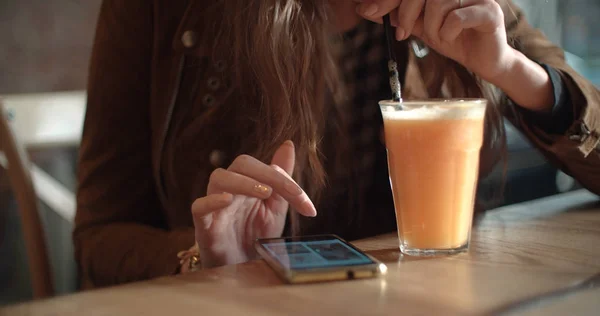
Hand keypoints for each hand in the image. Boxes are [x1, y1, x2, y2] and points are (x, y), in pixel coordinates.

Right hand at [190, 141, 315, 267]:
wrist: (243, 269)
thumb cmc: (255, 236)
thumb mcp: (276, 208)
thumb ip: (282, 179)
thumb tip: (288, 143)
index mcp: (250, 183)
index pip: (264, 168)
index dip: (286, 181)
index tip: (307, 206)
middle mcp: (232, 189)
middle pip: (241, 164)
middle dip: (266, 173)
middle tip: (284, 191)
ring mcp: (216, 206)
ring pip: (219, 178)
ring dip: (242, 182)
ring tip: (263, 193)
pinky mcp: (204, 226)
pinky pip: (199, 207)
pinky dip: (211, 201)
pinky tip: (227, 202)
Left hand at [355, 0, 516, 81]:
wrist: (483, 60)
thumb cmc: (452, 37)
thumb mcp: (418, 26)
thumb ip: (396, 16)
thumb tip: (364, 8)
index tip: (368, 11)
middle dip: (405, 12)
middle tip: (402, 33)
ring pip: (439, 2)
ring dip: (430, 26)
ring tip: (437, 37)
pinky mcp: (490, 12)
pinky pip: (458, 17)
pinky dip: (448, 31)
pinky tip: (451, 38)